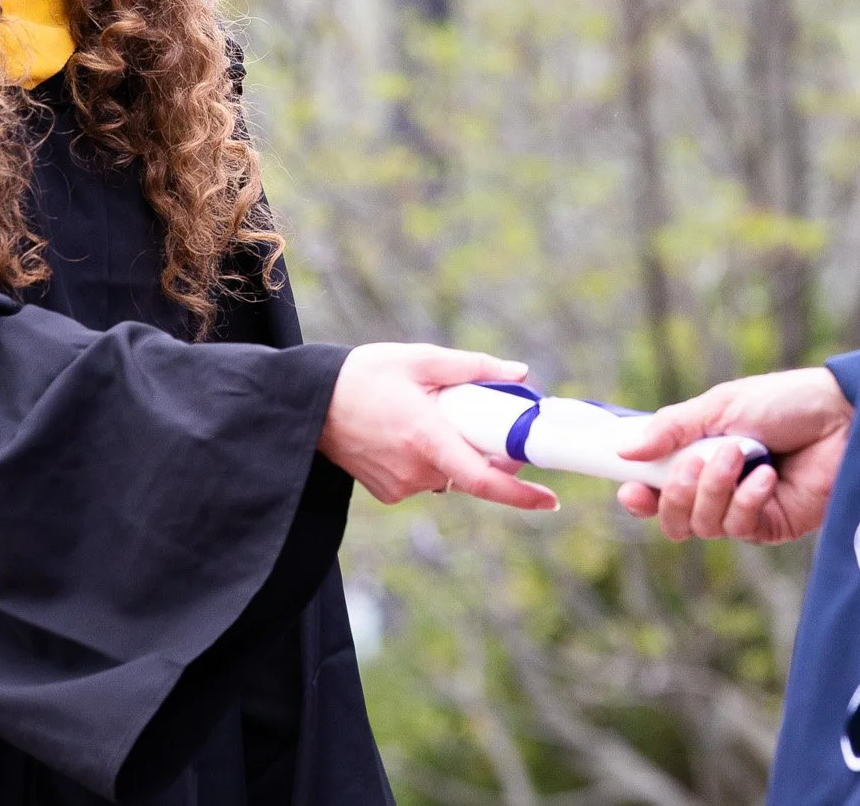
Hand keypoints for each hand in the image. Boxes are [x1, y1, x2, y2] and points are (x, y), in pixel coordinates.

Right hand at [319, 344, 558, 511]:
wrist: (309, 404)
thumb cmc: (363, 376)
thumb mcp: (420, 359)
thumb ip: (473, 367)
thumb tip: (518, 373)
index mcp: (428, 438)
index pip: (484, 480)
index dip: (521, 495)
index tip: (550, 501)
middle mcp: (416, 470)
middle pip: (472, 472)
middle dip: (487, 452)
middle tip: (482, 419)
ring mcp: (401, 486)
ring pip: (449, 475)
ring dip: (454, 452)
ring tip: (428, 416)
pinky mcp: (388, 493)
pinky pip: (426, 478)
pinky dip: (430, 459)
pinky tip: (408, 432)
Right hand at [615, 367, 852, 543]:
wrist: (841, 415)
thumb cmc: (783, 402)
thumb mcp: (720, 405)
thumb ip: (672, 429)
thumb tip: (625, 450)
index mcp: (699, 457)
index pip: (657, 490)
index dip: (640, 498)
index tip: (631, 489)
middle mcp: (718, 488)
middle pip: (675, 519)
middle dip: (678, 493)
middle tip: (695, 463)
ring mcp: (744, 510)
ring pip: (704, 526)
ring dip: (716, 489)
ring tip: (740, 455)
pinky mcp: (773, 525)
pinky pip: (741, 527)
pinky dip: (748, 499)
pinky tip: (767, 474)